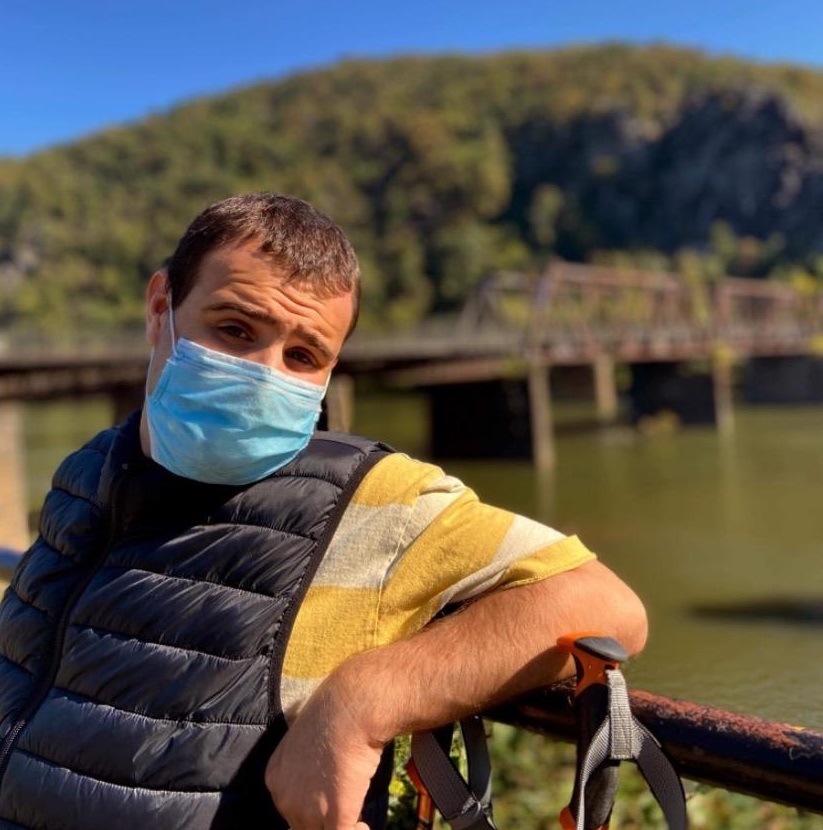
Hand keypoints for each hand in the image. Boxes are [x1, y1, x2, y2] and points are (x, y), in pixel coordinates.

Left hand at [265, 671, 385, 829]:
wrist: (351, 708)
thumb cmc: (334, 710)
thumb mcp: (306, 735)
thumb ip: (306, 759)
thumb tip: (320, 767)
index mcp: (276, 776)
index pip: (289, 806)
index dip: (310, 806)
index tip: (327, 800)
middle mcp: (284, 799)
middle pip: (302, 825)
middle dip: (323, 820)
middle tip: (343, 808)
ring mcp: (307, 811)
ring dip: (339, 827)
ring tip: (357, 820)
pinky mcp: (334, 817)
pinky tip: (365, 824)